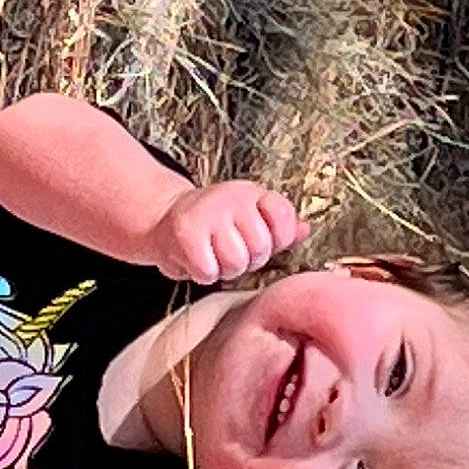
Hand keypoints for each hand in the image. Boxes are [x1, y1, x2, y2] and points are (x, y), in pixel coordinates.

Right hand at [147, 181, 309, 283]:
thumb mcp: (249, 218)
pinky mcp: (187, 233)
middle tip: (228, 249)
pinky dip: (203, 274)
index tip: (258, 239)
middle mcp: (232, 198)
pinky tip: (197, 259)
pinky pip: (210, 271)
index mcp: (253, 194)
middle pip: (260, 248)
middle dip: (247, 259)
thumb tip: (306, 230)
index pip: (283, 217)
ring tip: (213, 255)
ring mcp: (209, 213)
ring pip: (236, 262)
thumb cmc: (212, 225)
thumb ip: (279, 227)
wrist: (163, 219)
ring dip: (224, 269)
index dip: (276, 239)